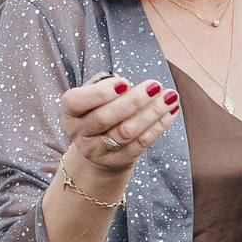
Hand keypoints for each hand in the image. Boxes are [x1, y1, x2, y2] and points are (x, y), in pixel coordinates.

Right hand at [62, 76, 176, 171]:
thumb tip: (123, 82)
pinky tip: (171, 111)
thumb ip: (103, 85)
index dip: (100, 93)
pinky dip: (158, 126)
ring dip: (151, 112)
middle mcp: (80, 133)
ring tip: (170, 96)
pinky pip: (141, 142)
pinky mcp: (119, 160)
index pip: (77, 102)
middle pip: (105, 118)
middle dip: (133, 101)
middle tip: (155, 86)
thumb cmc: (98, 111)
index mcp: (70, 112)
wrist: (99, 150)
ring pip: (126, 132)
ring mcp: (98, 150)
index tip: (125, 82)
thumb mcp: (93, 97)